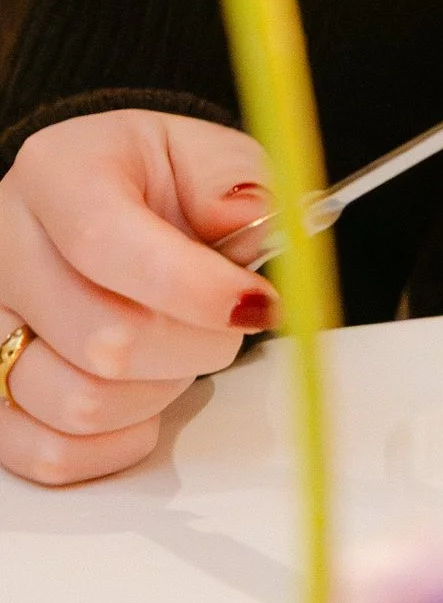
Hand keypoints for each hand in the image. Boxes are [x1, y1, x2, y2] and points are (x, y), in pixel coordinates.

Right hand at [0, 110, 270, 486]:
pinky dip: (115, 443)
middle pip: (103, 338)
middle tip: (231, 324)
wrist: (106, 202)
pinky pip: (48, 453)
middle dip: (196, 345)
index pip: (104, 242)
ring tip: (181, 350)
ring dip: (159, 393)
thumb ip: (233, 178)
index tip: (257, 305)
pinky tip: (146, 400)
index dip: (193, 288)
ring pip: (79, 403)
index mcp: (57, 174)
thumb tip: (248, 218)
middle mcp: (4, 249)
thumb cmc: (157, 181)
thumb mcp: (205, 149)